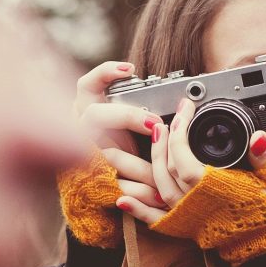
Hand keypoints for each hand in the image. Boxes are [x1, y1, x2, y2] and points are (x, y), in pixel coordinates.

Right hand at [73, 62, 167, 209]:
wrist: (112, 186)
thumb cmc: (127, 146)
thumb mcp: (133, 125)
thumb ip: (145, 113)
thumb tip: (183, 104)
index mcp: (89, 110)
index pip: (88, 85)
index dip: (104, 74)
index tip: (130, 69)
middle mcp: (82, 130)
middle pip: (95, 115)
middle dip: (127, 117)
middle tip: (155, 124)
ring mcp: (85, 155)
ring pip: (108, 157)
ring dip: (139, 167)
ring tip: (164, 174)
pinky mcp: (93, 182)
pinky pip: (115, 187)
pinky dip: (138, 193)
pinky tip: (157, 197)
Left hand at [118, 104, 265, 264]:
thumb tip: (258, 139)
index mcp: (218, 192)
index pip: (184, 156)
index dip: (180, 129)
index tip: (186, 108)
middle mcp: (199, 208)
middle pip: (166, 171)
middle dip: (163, 141)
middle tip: (169, 119)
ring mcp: (195, 224)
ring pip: (159, 192)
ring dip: (151, 164)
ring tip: (152, 142)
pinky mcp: (196, 234)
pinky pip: (160, 222)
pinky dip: (140, 211)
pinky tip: (123, 200)